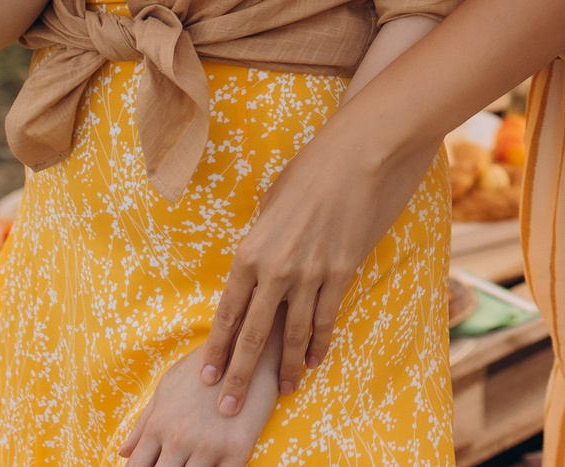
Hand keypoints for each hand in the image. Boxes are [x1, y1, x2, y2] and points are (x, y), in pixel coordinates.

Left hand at [120, 330, 278, 466]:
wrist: (249, 346)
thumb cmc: (204, 365)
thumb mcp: (168, 386)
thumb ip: (144, 422)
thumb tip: (123, 452)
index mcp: (159, 426)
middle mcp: (179, 439)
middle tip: (175, 466)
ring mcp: (209, 446)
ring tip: (194, 466)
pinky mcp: (238, 449)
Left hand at [199, 128, 435, 411]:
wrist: (356, 157)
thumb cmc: (308, 172)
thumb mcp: (270, 206)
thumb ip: (261, 244)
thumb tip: (258, 268)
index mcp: (250, 252)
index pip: (228, 313)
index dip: (217, 349)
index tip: (208, 376)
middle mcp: (276, 269)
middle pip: (254, 335)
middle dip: (240, 375)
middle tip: (229, 408)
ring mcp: (311, 274)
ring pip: (294, 334)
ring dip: (286, 367)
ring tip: (281, 392)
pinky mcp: (341, 272)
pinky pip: (327, 317)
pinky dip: (320, 343)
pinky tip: (314, 361)